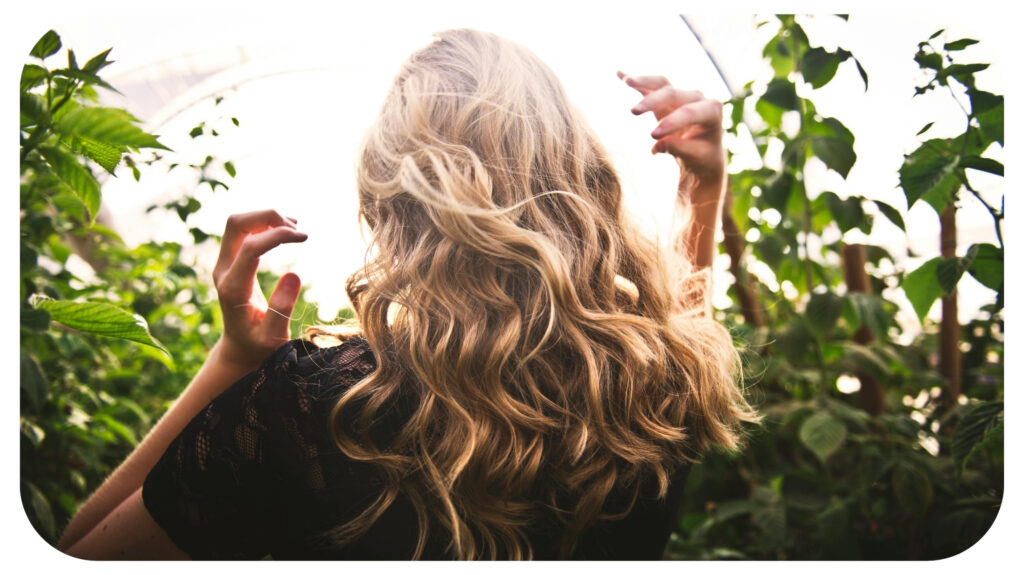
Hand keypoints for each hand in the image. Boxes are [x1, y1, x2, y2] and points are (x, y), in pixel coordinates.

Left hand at [212, 210, 307, 369]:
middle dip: (267, 216)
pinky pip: (242, 231)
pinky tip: (285, 231)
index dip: (277, 235)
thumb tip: (294, 275)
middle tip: (297, 228)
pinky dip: (263, 224)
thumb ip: (281, 308)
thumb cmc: (259, 346)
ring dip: (265, 218)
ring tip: (295, 229)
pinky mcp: (230, 262)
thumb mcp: (273, 336)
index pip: (250, 246)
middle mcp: (223, 271)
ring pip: (238, 223)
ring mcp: (224, 264)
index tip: (304, 237)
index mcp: (233, 289)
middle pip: (236, 224)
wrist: (239, 348)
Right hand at [618, 71, 725, 202]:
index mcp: (712, 111)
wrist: (703, 153)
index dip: (671, 122)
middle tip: (633, 112)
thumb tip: (657, 145)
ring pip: (662, 84)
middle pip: (673, 94)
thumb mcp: (696, 157)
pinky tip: (619, 74)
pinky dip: (637, 82)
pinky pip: (652, 86)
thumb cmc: (702, 156)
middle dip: (653, 101)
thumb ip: (679, 149)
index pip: (689, 112)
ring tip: (627, 81)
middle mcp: (698, 98)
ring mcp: (682, 95)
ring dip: (644, 82)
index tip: (652, 136)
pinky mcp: (667, 97)